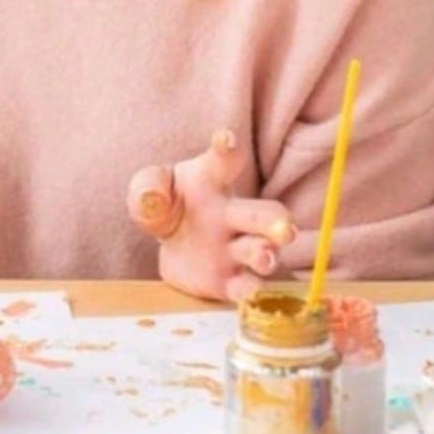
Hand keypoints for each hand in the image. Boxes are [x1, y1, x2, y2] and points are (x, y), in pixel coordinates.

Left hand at [126, 129, 295, 304]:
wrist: (170, 244)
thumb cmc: (166, 204)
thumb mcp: (149, 188)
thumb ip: (147, 188)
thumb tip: (152, 198)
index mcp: (211, 181)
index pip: (223, 161)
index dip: (225, 148)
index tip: (224, 139)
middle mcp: (232, 215)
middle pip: (262, 214)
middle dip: (276, 221)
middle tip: (286, 228)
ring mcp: (235, 249)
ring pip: (260, 251)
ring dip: (265, 254)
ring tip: (264, 257)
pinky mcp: (230, 281)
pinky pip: (244, 287)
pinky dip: (249, 292)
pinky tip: (249, 293)